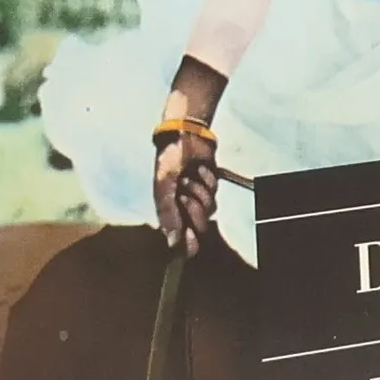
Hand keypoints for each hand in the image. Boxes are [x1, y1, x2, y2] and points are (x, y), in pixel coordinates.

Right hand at [153, 128, 218, 256]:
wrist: (185, 136)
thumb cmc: (170, 159)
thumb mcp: (164, 184)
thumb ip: (168, 213)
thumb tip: (172, 243)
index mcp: (168, 212)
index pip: (182, 241)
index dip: (188, 243)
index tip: (190, 235)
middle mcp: (183, 209)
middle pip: (200, 227)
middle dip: (194, 210)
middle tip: (185, 193)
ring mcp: (198, 199)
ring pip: (210, 210)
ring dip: (201, 193)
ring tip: (190, 177)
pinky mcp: (209, 188)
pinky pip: (215, 193)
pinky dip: (208, 181)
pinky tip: (200, 170)